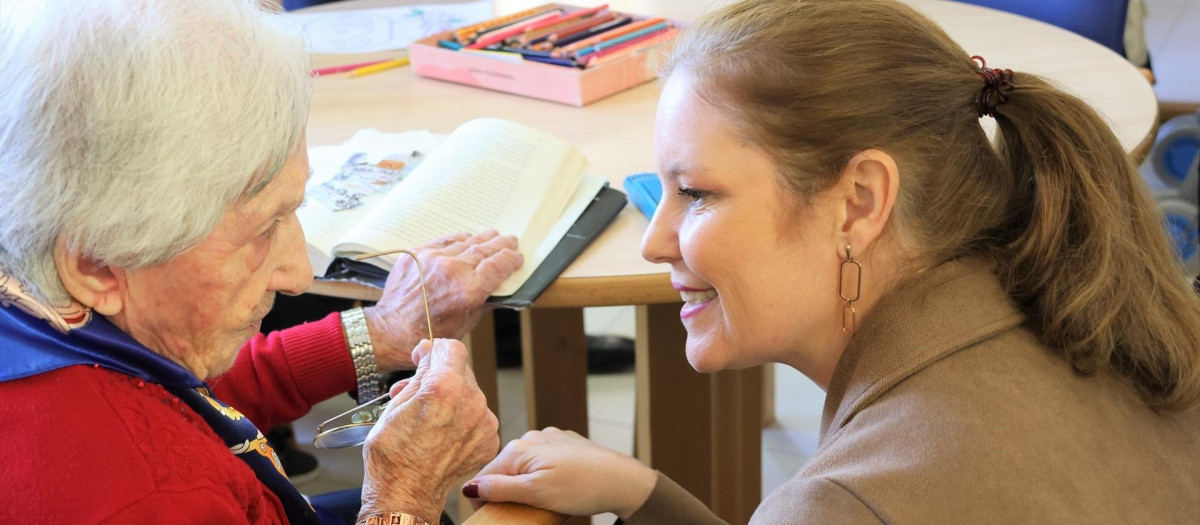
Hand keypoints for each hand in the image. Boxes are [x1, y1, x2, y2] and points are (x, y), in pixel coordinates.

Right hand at [359, 339, 499, 523]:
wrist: (405, 493)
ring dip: (452, 399)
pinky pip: (478, 418)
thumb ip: (420, 372)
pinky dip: (463, 420)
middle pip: (462, 371)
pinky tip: (442, 434)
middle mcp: (472, 401)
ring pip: (470, 395)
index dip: (434, 350)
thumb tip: (430, 351)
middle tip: (418, 393)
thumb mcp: (396, 403)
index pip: (451, 348)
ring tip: (428, 418)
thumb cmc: (393, 453)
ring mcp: (484, 422)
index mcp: (445, 386)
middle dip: (440, 377)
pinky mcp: (490, 439)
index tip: (423, 359)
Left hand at [364, 230, 521, 371]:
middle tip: (511, 241)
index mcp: (468, 291)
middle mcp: (452, 270)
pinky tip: (468, 238)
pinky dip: (460, 239)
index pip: (498, 266)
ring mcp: (433, 259)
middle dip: (502, 245)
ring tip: (493, 236)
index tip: (518, 257)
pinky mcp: (417, 253)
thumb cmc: (429, 334)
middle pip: (485, 250)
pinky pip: (445, 240)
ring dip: (483, 238)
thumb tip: (501, 289)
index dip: (512, 259)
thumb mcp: (467, 323)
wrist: (391, 330)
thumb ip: (486, 302)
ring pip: (466, 242)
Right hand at [462, 427, 658, 518]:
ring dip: (524, 484)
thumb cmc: (582, 487)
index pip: (485, 475)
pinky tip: (557, 487)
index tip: (488, 516)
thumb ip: (501, 488)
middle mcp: (532, 438)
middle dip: (505, 490)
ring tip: (540, 501)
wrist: (622, 480)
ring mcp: (550, 439)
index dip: (482, 498)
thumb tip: (470, 487)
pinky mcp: (566, 444)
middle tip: (519, 511)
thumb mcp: (536, 493)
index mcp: (519, 448)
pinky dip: (542, 475)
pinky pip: (543, 460)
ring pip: (524, 465)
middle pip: (504, 469)